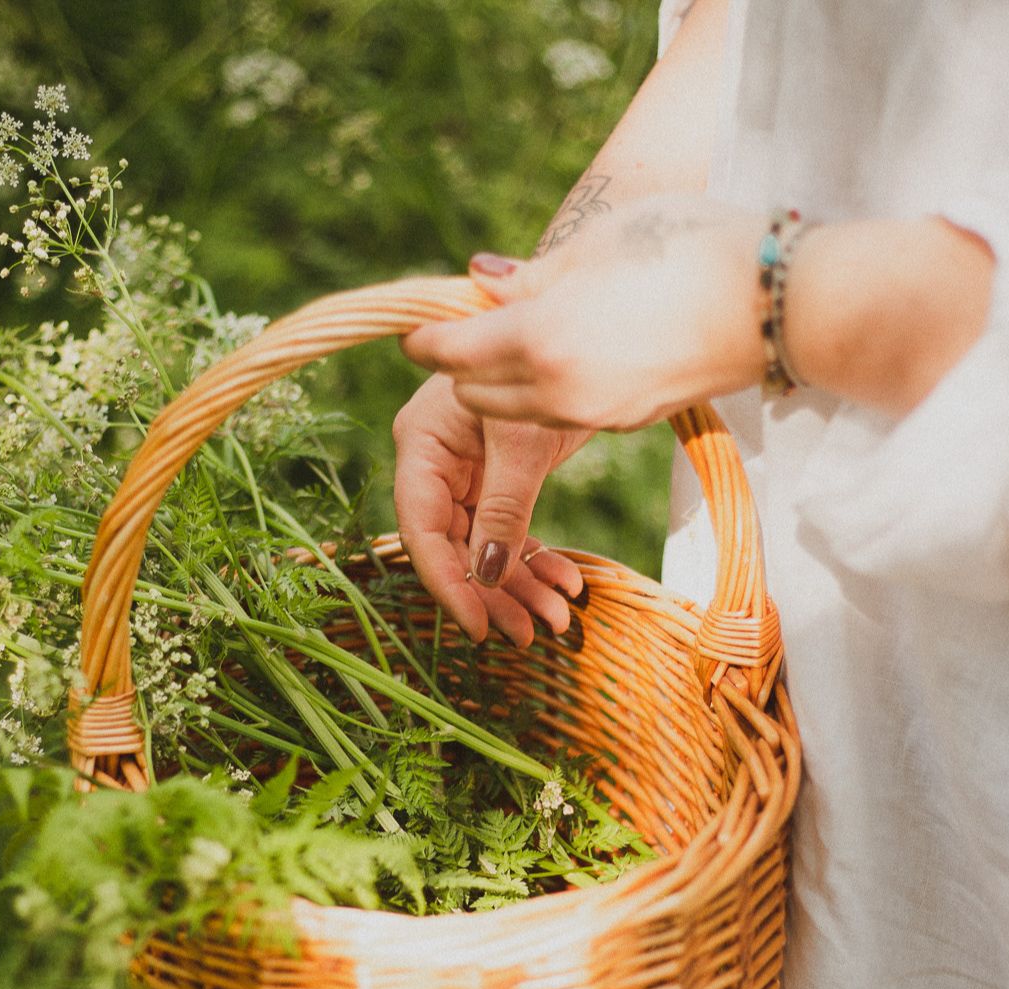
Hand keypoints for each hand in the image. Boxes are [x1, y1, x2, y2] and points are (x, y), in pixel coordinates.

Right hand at [391, 373, 587, 645]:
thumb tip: (485, 577)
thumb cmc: (544, 366)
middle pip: (453, 546)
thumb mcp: (522, 444)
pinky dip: (537, 559)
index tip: (477, 628)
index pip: (422, 529)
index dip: (447, 583)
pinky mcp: (499, 475)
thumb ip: (502, 510)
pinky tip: (568, 583)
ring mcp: (467, 470)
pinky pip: (509, 530)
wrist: (586, 333)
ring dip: (520, 585)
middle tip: (531, 635)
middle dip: (494, 593)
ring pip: (484, 545)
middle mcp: (436, 461)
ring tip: (558, 620)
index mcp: (422, 444)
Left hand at [401, 194, 763, 431]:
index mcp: (540, 339)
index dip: (424, 336)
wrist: (777, 302)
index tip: (417, 324)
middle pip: (472, 393)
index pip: (448, 353)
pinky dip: (549, 392)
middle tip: (476, 322)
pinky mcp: (627, 422)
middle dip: (462, 362)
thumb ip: (530, 275)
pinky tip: (575, 352)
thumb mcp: (598, 242)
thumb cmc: (687, 248)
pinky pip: (564, 413)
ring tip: (526, 335)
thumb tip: (479, 284)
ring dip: (505, 381)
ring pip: (517, 411)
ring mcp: (595, 414)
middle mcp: (558, 390)